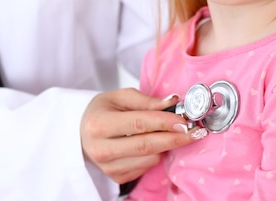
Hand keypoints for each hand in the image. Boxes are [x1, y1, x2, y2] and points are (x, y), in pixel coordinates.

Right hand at [80, 87, 205, 183]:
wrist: (80, 133)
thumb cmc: (102, 111)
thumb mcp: (119, 97)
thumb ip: (145, 100)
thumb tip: (172, 102)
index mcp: (99, 124)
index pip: (138, 123)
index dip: (164, 122)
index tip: (185, 120)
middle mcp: (101, 149)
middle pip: (146, 146)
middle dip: (174, 138)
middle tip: (194, 131)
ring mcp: (107, 167)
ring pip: (149, 159)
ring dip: (165, 146)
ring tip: (169, 132)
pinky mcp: (116, 177)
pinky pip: (145, 167)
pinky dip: (154, 155)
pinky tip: (152, 143)